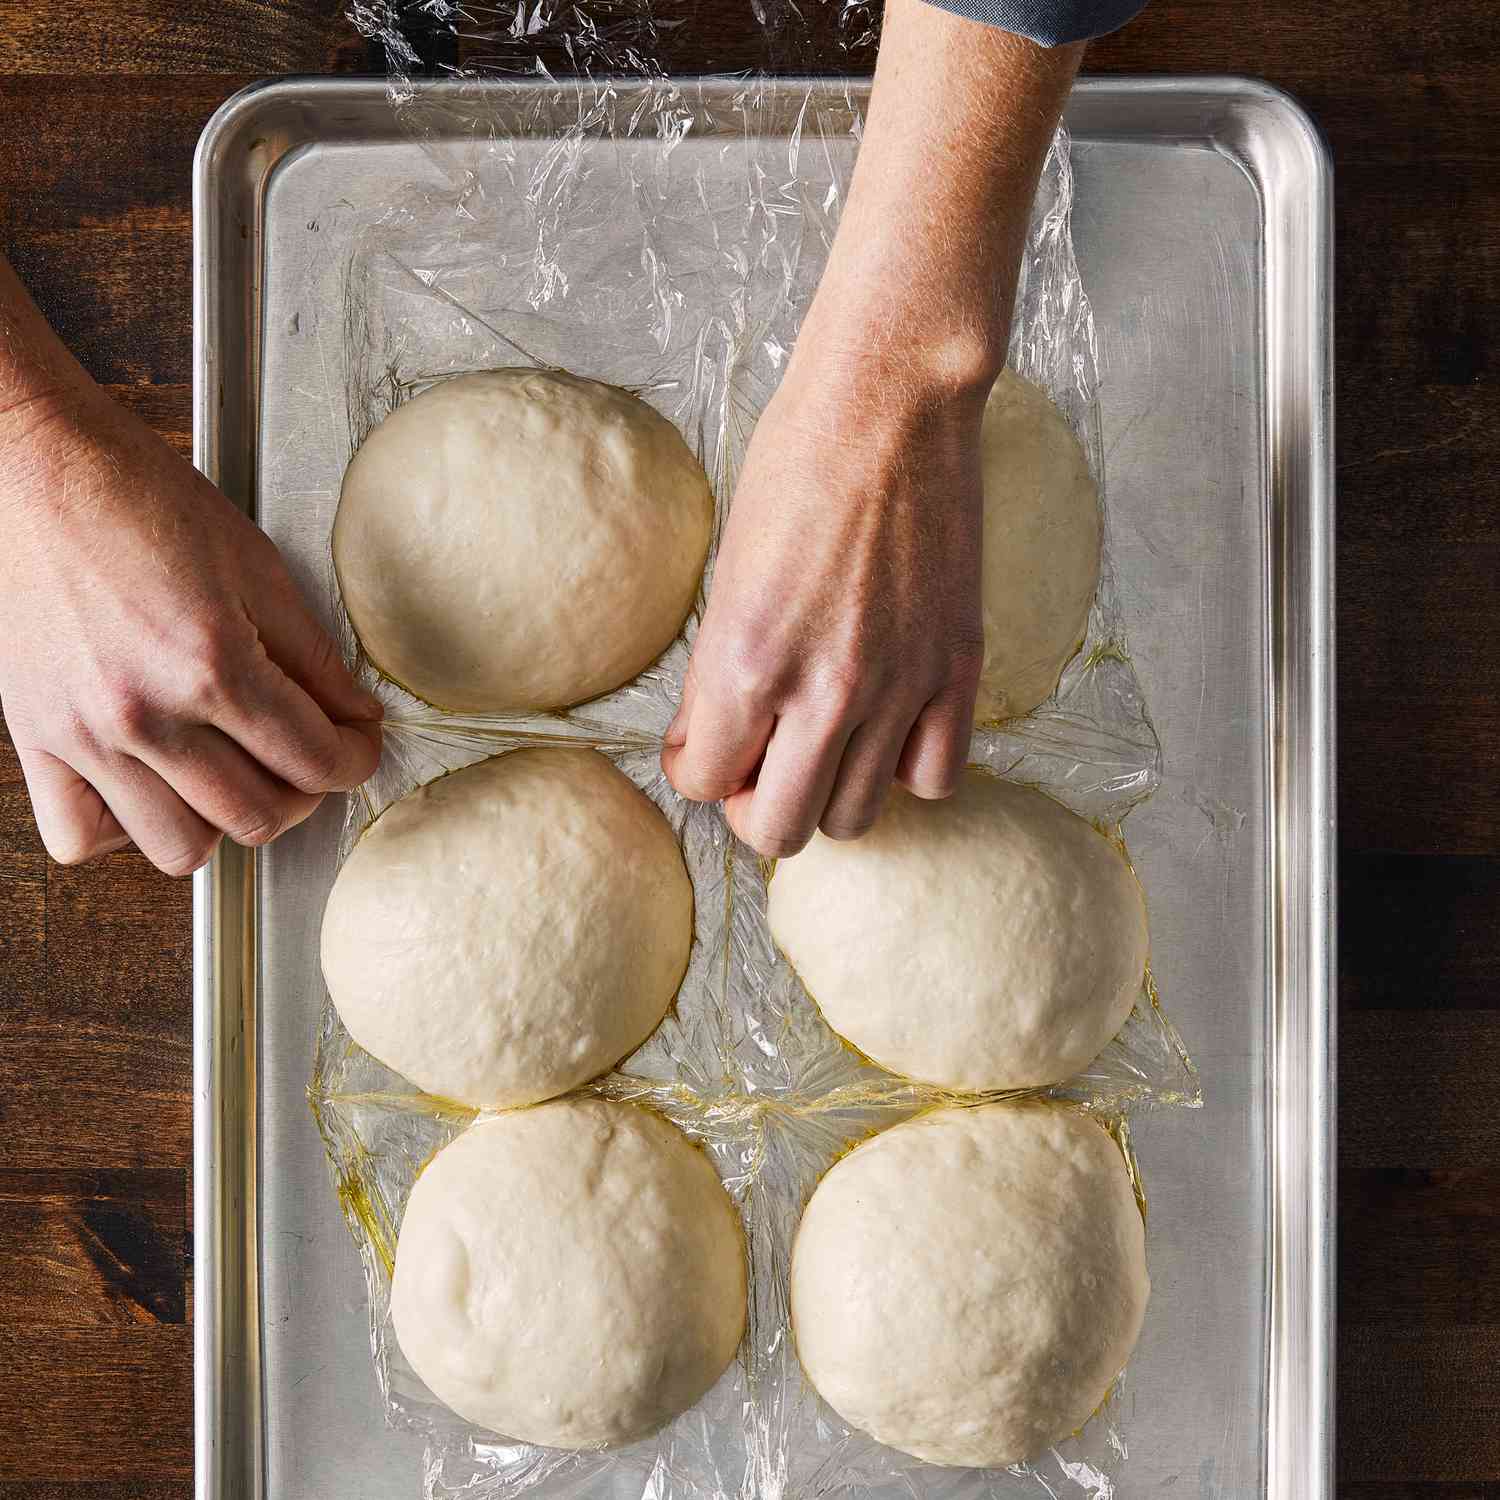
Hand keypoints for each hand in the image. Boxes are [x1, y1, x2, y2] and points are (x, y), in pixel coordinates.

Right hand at [0, 390, 382, 875]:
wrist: (36, 469)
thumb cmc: (141, 501)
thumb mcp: (257, 566)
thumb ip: (314, 656)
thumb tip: (356, 716)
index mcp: (211, 665)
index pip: (314, 761)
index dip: (355, 760)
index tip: (357, 745)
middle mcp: (145, 715)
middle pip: (257, 818)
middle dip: (304, 795)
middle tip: (307, 759)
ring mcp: (84, 736)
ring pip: (179, 848)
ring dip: (223, 822)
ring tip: (237, 777)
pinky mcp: (34, 740)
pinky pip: (80, 836)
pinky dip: (125, 829)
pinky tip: (154, 788)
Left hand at [662, 343, 985, 856]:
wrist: (891, 404)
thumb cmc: (793, 468)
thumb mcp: (725, 575)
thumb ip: (712, 676)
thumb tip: (700, 745)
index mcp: (745, 662)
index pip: (703, 785)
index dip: (695, 772)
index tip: (704, 746)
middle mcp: (822, 691)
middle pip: (780, 831)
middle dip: (755, 808)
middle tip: (759, 764)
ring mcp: (899, 686)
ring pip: (855, 818)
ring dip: (827, 793)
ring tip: (822, 744)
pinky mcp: (957, 669)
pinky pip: (934, 779)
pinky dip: (904, 770)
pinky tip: (887, 729)